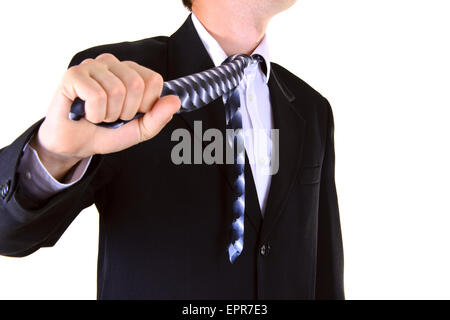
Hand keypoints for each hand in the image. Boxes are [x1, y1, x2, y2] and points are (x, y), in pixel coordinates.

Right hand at [32, 53, 180, 179]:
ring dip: (108, 115)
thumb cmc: (107, 133)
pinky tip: (85, 113)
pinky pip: (96, 95)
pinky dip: (94, 113)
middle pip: (136, 84)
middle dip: (126, 112)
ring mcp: (92, 66)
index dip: (146, 105)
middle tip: (112, 117)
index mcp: (131, 72)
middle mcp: (112, 63)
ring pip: (116, 90)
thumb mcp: (140, 130)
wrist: (76, 145)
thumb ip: (159, 117)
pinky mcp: (73, 75)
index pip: (154, 80)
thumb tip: (175, 101)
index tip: (131, 114)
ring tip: (98, 115)